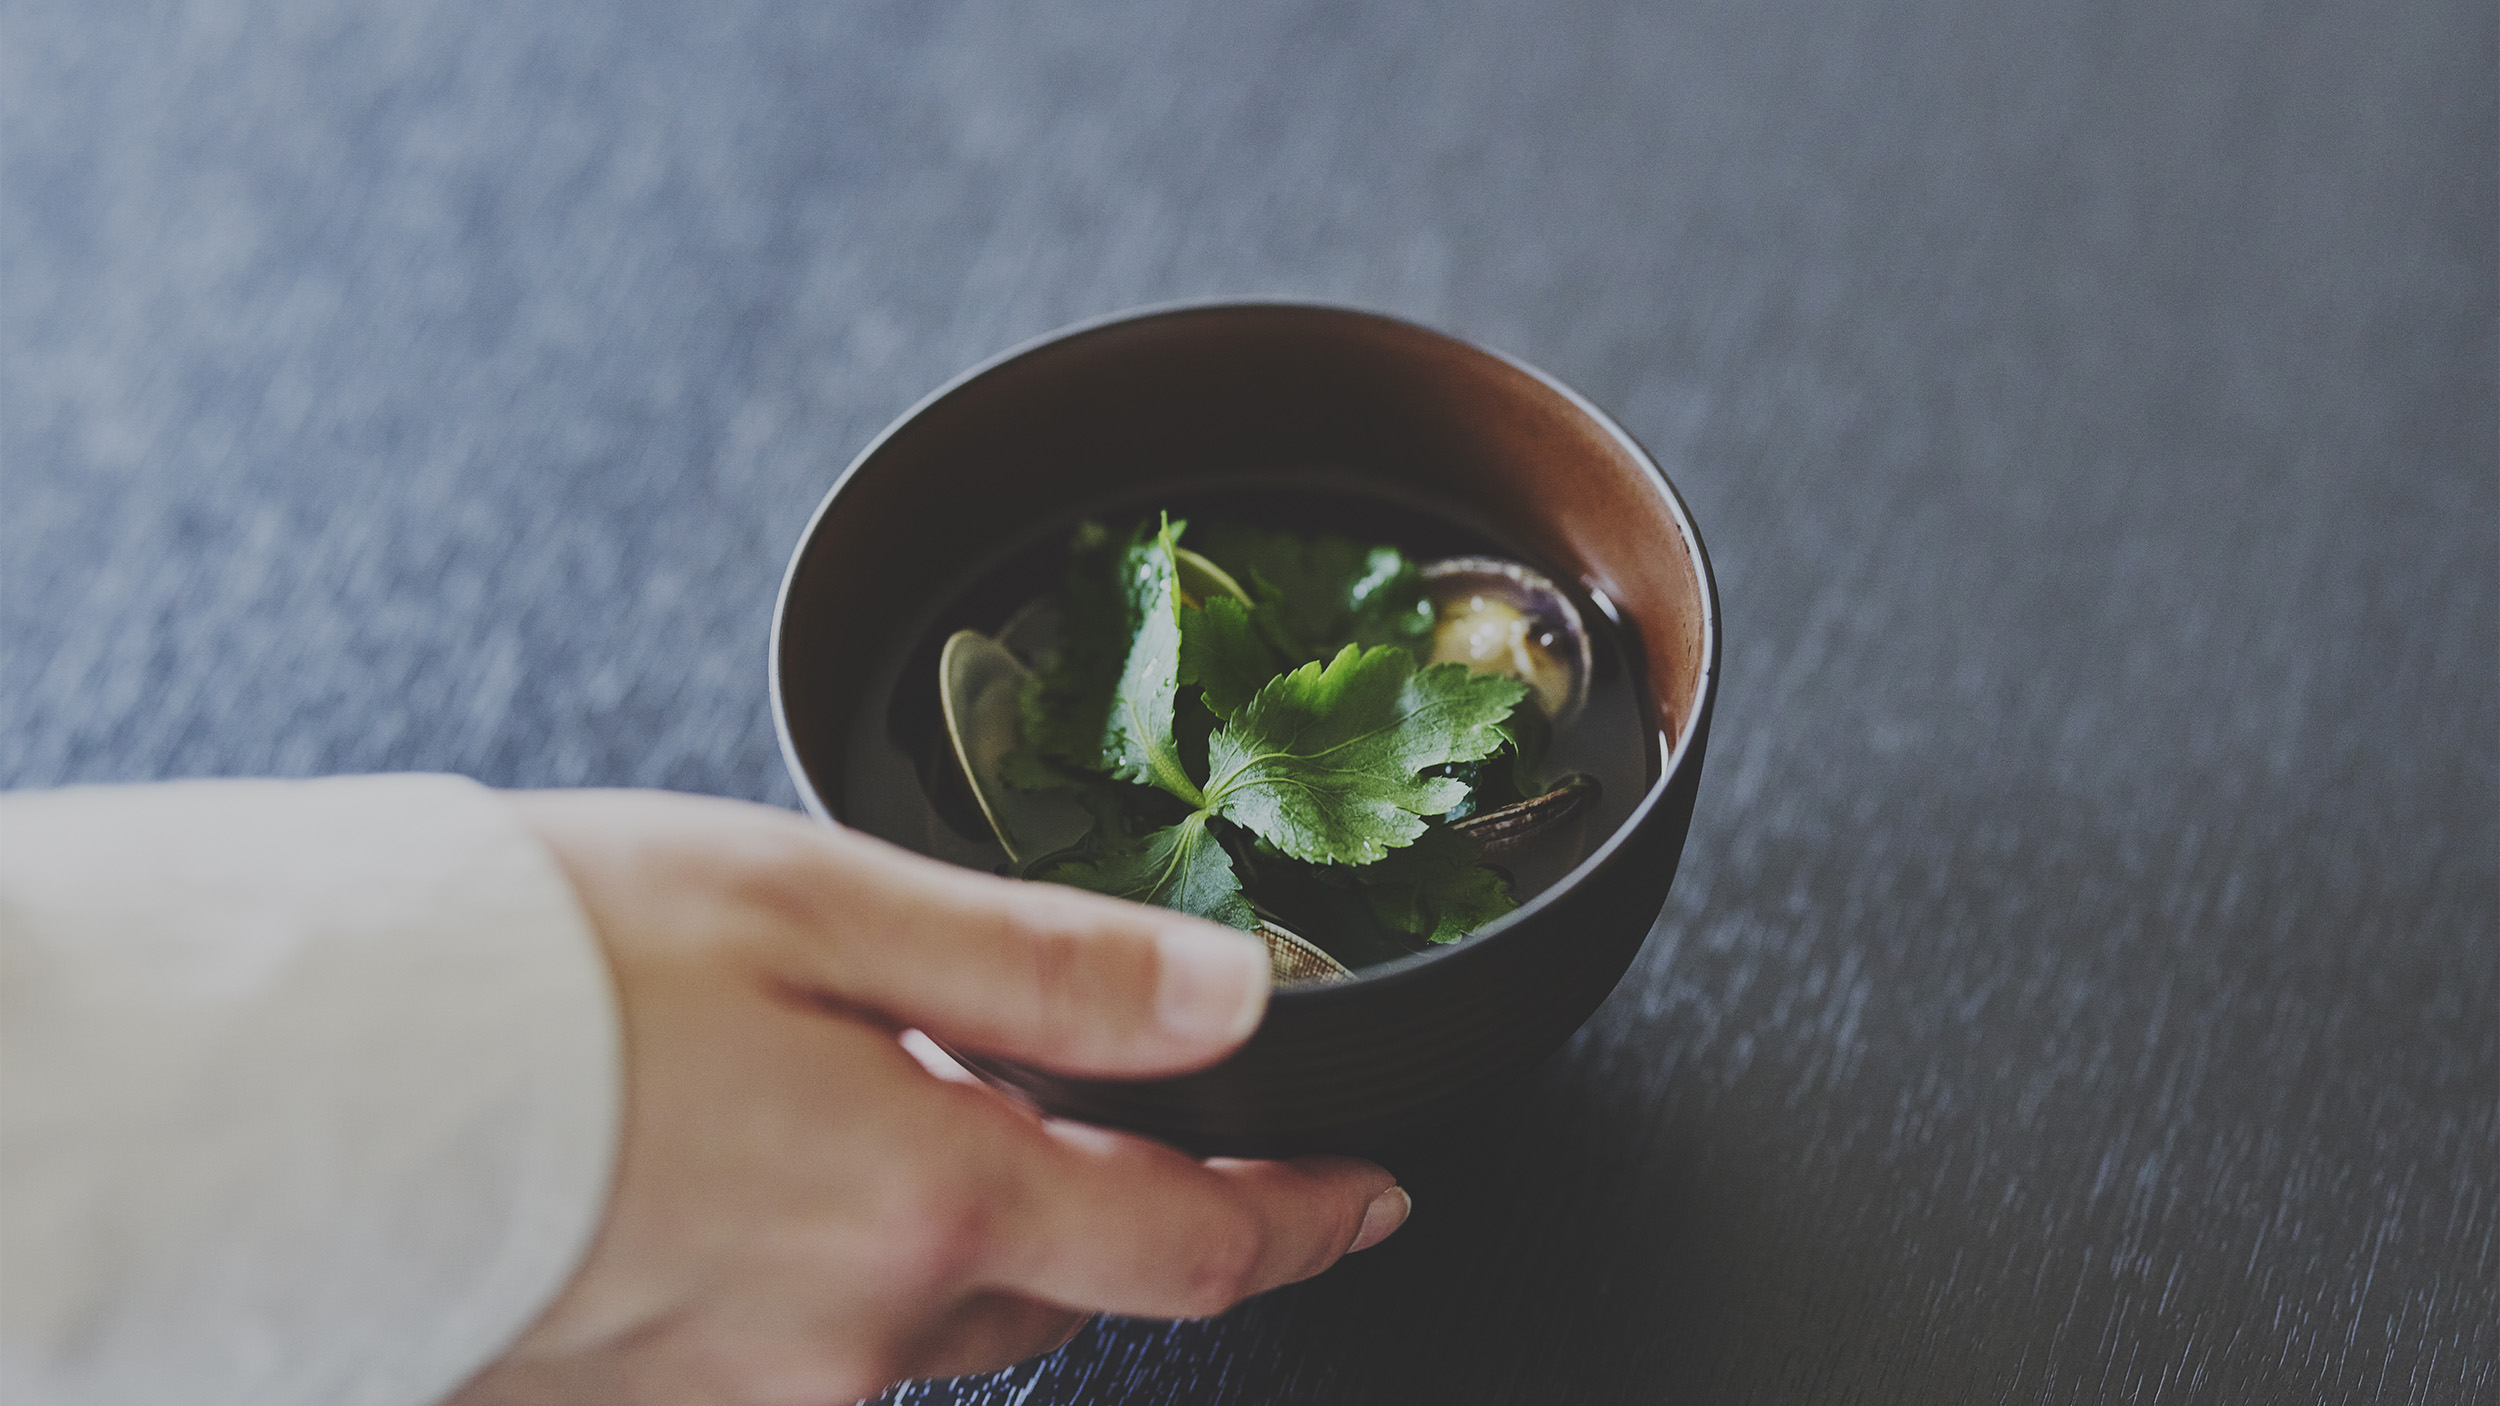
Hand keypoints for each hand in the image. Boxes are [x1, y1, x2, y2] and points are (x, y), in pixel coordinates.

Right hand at [449, 791, 1407, 1404]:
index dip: (1302, 1220)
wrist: (279, 1095)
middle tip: (1073, 1103)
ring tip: (870, 1103)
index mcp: (923, 1202)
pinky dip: (811, 1265)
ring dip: (938, 1224)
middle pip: (1050, 1286)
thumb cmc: (532, 974)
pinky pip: (786, 1349)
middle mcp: (848, 1341)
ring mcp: (738, 1400)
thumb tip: (1230, 1000)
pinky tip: (737, 1173)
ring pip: (914, 1320)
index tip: (1363, 1195)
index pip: (1188, 1245)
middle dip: (1096, 1206)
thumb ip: (1043, 967)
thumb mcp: (817, 905)